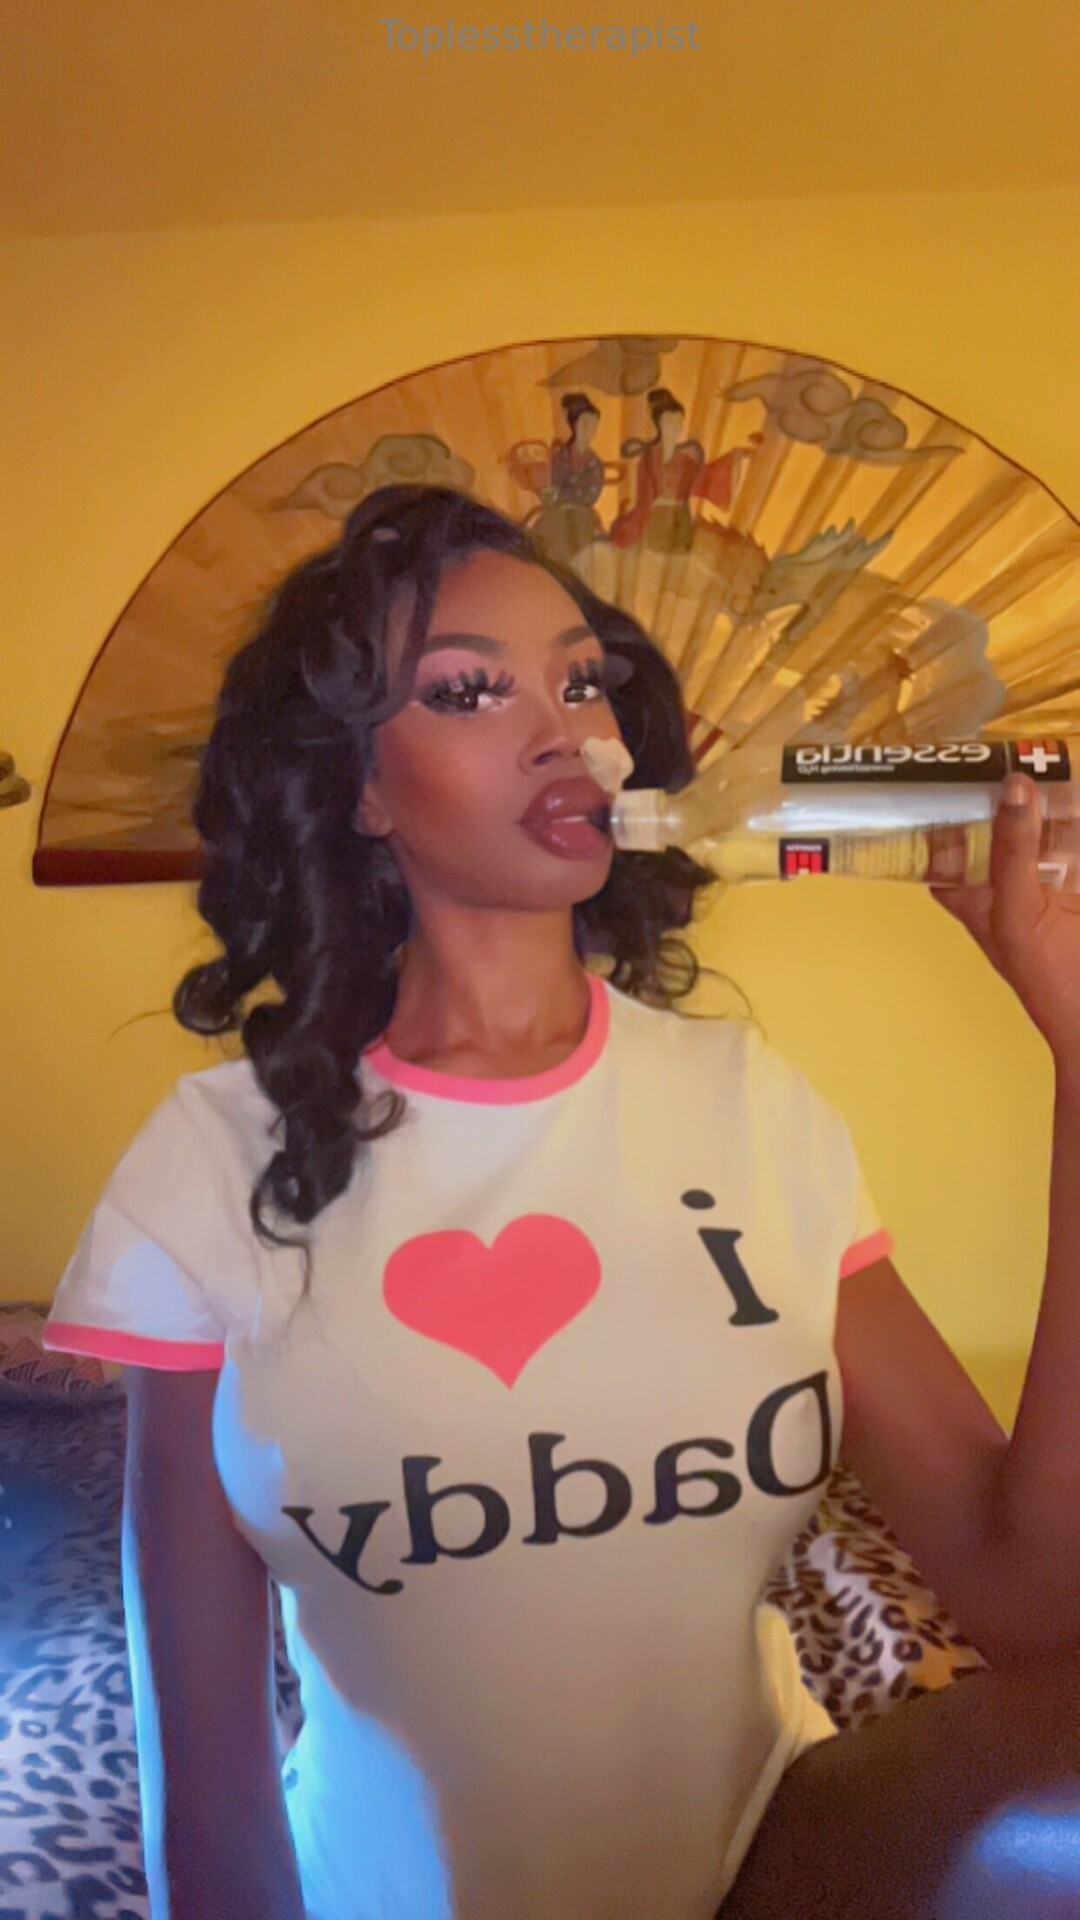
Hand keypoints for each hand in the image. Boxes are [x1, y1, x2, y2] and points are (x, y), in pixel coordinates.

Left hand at [929, 773, 1079, 1068]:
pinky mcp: (1078, 880)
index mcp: (978, 895)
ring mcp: (1056, 881)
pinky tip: (1074, 790)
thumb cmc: (1053, 985)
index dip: (935, 808)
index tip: (936, 765)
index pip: (942, 843)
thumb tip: (1011, 788)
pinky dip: (1074, 822)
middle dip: (1009, 789)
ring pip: (1048, 829)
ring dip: (1052, 801)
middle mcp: (1015, 882)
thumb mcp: (1017, 914)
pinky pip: (1072, 845)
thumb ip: (1012, 852)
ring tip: (1055, 759)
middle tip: (1015, 743)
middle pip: (1002, 822)